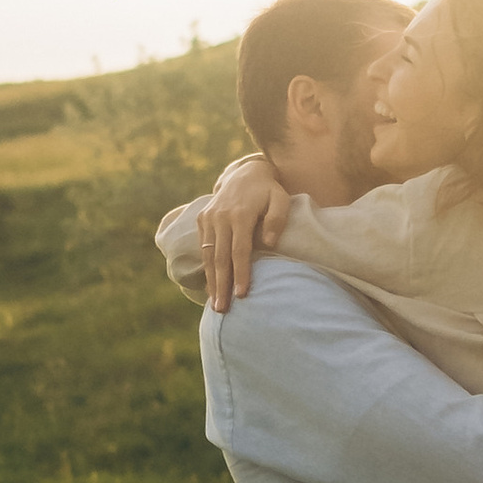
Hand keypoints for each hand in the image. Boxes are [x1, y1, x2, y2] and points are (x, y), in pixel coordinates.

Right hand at [201, 154, 290, 309]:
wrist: (245, 173)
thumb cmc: (268, 191)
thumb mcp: (281, 199)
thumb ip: (277, 220)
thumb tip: (270, 244)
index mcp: (241, 213)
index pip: (240, 249)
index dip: (241, 273)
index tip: (242, 294)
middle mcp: (220, 216)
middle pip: (221, 257)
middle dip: (221, 285)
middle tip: (223, 309)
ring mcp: (209, 218)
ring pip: (209, 255)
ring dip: (212, 280)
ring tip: (215, 304)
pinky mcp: (202, 219)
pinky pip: (203, 248)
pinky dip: (207, 267)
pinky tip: (211, 285)